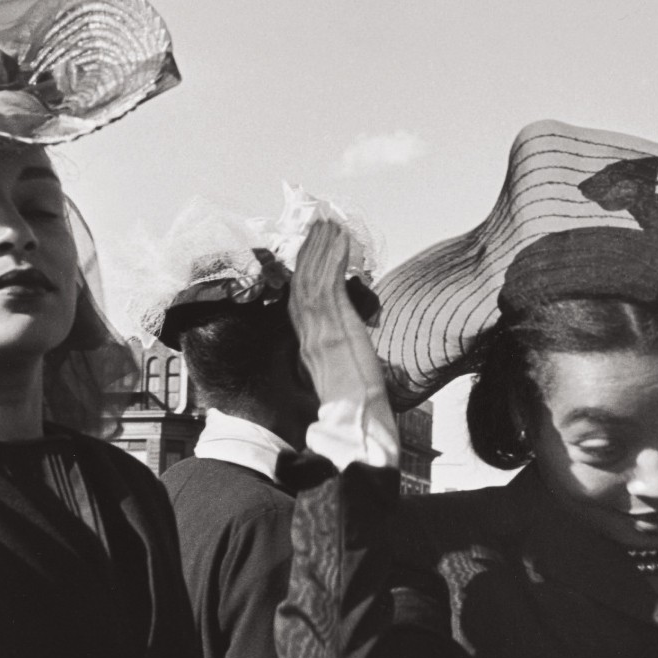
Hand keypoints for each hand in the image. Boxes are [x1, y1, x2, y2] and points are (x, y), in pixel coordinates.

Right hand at [287, 218, 397, 469]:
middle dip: (309, 251)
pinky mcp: (334, 332)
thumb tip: (356, 355)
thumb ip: (342, 363)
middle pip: (301, 284)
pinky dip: (332, 260)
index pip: (300, 302)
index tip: (311, 248)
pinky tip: (340, 239)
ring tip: (328, 222)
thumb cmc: (356, 417)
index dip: (304, 272)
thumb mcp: (347, 383)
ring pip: (311, 280)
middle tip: (318, 221)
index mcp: (309, 350)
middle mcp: (309, 338)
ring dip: (320, 248)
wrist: (357, 435)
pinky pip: (327, 287)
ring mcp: (319, 334)